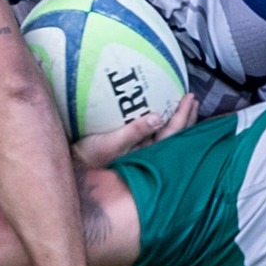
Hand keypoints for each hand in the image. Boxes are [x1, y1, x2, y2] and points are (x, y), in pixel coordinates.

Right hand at [70, 95, 197, 168]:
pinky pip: (151, 133)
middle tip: (192, 98)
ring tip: (184, 104)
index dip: (183, 117)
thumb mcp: (110, 144)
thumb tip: (157, 117)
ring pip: (165, 135)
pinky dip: (159, 122)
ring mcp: (140, 152)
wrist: (73, 167)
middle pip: (174, 136)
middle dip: (185, 117)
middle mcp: (148, 154)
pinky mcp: (130, 148)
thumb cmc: (89, 157)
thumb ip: (133, 132)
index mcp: (148, 155)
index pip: (173, 135)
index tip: (190, 98)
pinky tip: (158, 112)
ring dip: (176, 119)